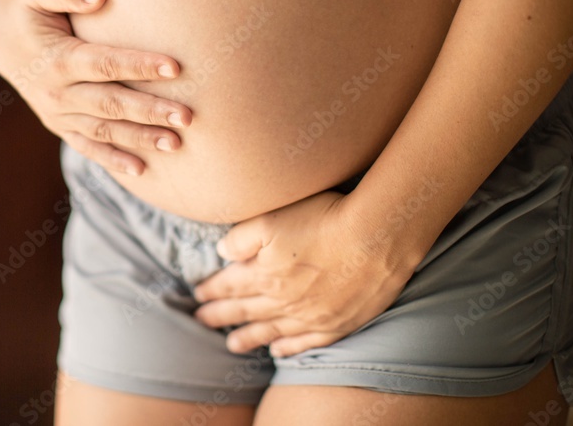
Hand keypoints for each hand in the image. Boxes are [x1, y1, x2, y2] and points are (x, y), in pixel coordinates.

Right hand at [0, 0, 192, 175]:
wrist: (0, 41)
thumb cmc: (26, 11)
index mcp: (57, 59)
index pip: (104, 64)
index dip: (139, 66)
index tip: (174, 68)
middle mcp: (57, 92)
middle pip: (110, 104)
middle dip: (149, 112)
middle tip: (186, 117)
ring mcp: (58, 114)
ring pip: (104, 130)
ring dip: (140, 139)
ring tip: (177, 144)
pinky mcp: (60, 126)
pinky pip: (88, 147)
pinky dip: (113, 160)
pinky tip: (142, 170)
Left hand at [191, 189, 416, 356]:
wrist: (375, 238)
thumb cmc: (323, 220)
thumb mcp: (270, 219)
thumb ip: (240, 238)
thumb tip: (221, 253)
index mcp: (264, 274)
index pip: (230, 285)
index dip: (211, 289)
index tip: (196, 294)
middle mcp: (283, 301)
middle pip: (244, 310)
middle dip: (220, 315)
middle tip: (201, 321)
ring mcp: (310, 316)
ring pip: (271, 331)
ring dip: (248, 337)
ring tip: (231, 345)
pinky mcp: (337, 323)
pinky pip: (306, 343)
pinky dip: (289, 348)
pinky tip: (278, 351)